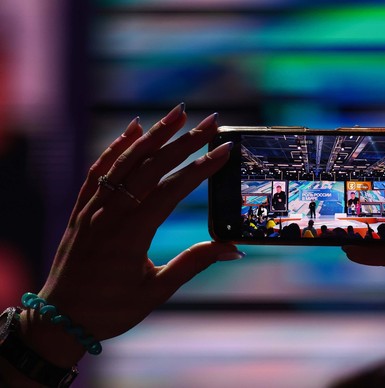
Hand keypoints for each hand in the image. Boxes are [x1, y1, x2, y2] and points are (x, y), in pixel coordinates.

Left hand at [21, 104, 242, 366]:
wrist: (59, 320)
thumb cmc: (110, 309)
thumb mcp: (156, 291)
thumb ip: (193, 263)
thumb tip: (232, 248)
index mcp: (131, 234)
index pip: (172, 190)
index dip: (201, 168)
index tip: (224, 151)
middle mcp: (110, 213)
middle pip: (151, 166)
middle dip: (184, 140)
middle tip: (210, 121)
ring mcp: (93, 208)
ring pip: (125, 161)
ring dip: (153, 134)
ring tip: (178, 113)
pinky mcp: (82, 209)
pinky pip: (98, 171)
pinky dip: (116, 148)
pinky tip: (132, 130)